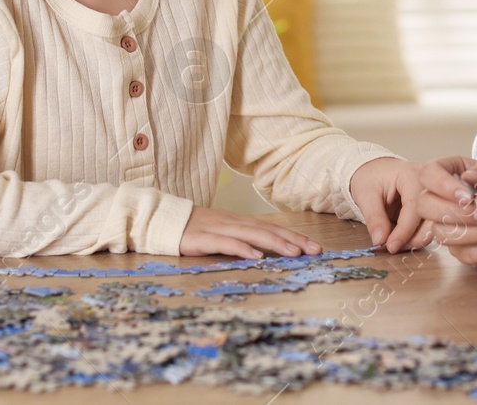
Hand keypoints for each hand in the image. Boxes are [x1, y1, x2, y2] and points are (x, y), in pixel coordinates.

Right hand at [179, 205, 323, 259]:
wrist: (162, 220)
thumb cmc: (193, 230)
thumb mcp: (221, 233)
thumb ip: (240, 239)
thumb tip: (264, 250)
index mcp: (238, 221)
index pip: (271, 228)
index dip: (293, 236)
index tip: (314, 246)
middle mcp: (233, 222)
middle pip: (267, 230)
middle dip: (293, 240)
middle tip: (315, 250)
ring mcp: (218, 229)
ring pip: (252, 235)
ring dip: (275, 244)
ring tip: (294, 253)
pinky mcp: (203, 239)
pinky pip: (226, 243)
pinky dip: (243, 248)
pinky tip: (256, 256)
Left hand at [349, 157, 431, 252]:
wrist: (374, 171)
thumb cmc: (370, 178)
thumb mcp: (365, 195)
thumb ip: (374, 218)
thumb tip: (380, 240)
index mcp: (412, 174)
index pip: (416, 206)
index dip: (405, 230)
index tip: (392, 246)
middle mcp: (429, 183)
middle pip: (432, 215)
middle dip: (416, 237)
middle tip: (395, 248)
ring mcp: (434, 194)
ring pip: (436, 223)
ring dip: (419, 239)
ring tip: (398, 245)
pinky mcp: (432, 206)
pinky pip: (432, 225)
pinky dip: (420, 236)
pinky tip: (406, 241)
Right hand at [413, 156, 476, 266]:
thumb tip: (468, 177)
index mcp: (450, 171)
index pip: (428, 174)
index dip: (442, 186)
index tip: (468, 196)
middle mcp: (441, 198)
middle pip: (424, 205)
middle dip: (456, 213)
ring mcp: (447, 225)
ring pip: (440, 233)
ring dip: (472, 233)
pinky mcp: (460, 248)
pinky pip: (463, 254)